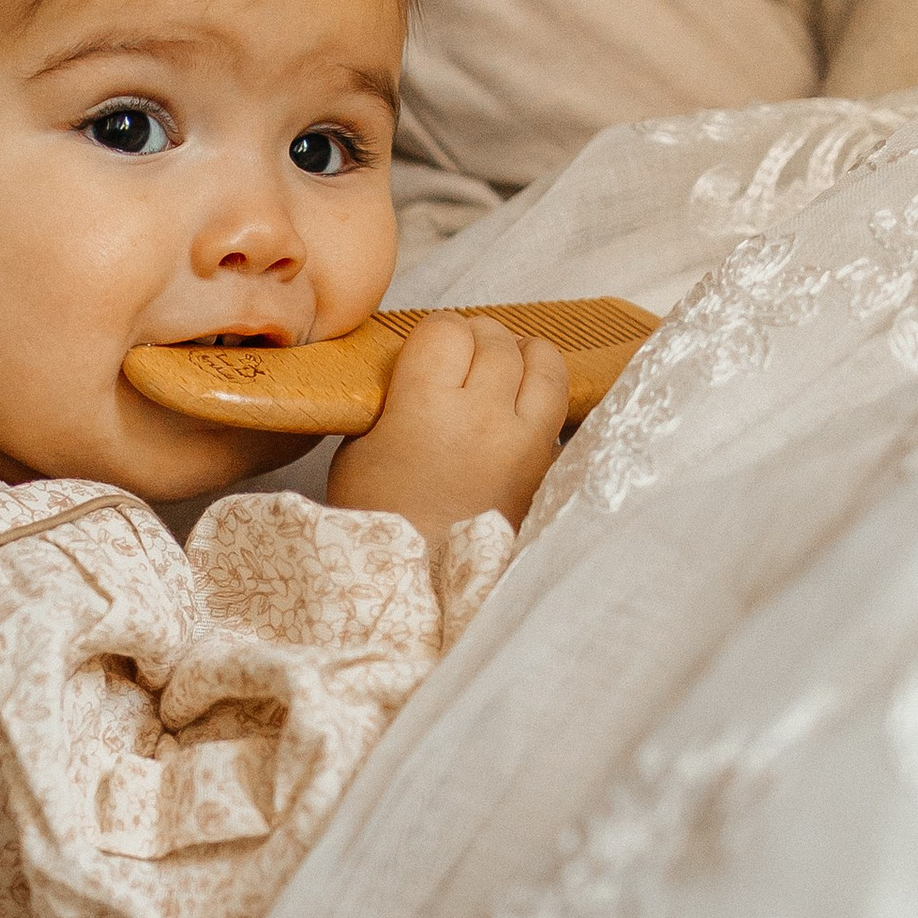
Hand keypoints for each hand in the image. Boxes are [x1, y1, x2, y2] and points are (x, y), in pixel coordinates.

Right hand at [325, 312, 568, 541]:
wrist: (418, 587)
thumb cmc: (378, 522)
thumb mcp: (360, 450)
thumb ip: (393, 400)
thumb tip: (421, 373)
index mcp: (428, 405)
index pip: (446, 329)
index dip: (436, 333)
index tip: (428, 348)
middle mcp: (485, 415)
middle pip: (496, 340)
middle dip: (478, 338)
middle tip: (461, 356)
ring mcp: (526, 443)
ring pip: (545, 363)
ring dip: (523, 355)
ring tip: (505, 368)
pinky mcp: (548, 470)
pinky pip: (557, 411)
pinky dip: (540, 400)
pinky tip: (518, 413)